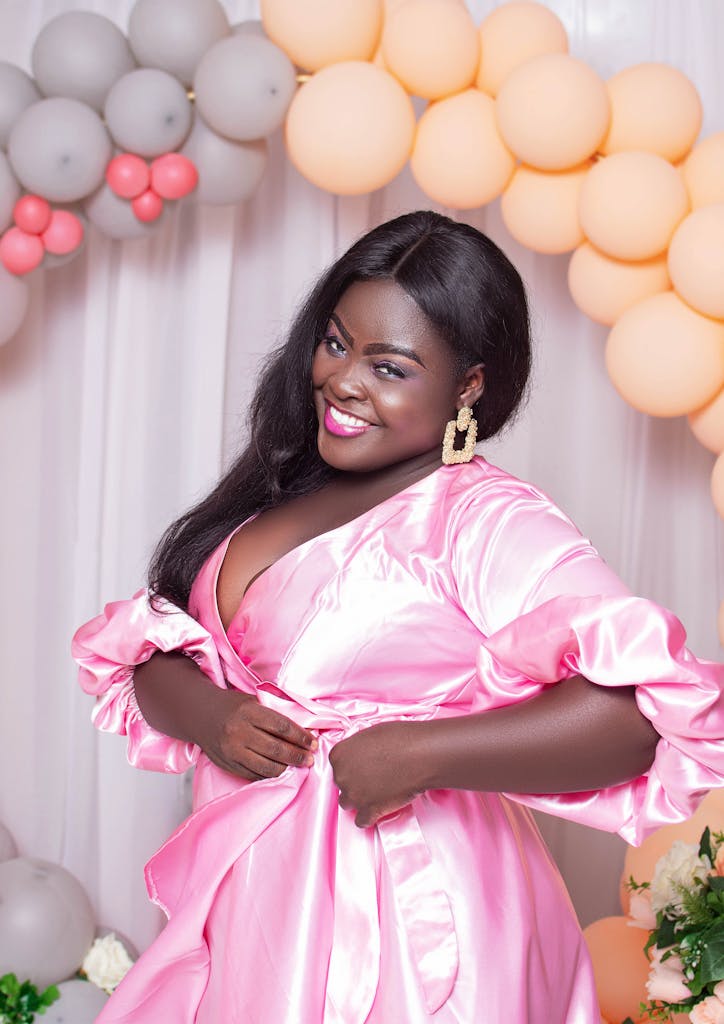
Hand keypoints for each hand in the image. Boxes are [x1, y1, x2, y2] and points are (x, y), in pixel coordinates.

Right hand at [198, 688, 317, 780]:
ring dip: (286, 768)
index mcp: (248, 712)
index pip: (281, 727)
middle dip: (297, 756)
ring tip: (299, 767)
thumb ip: (274, 713)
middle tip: (311, 759)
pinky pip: (254, 774)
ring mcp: (232, 750)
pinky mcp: (228, 764)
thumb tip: (302, 728)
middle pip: (276, 748)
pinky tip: (281, 772)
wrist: (201, 715)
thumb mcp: (252, 701)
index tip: (313, 743)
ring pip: (265, 765)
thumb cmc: (232, 706)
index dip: (301, 736)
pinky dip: (270, 774)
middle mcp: (239, 732)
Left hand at [328, 721, 427, 827]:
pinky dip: (370, 816)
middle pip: (341, 784)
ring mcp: (354, 795)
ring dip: (359, 799)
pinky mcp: (369, 811)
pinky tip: (380, 807)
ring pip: (347, 803)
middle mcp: (341, 776)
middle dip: (355, 782)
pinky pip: (361, 821)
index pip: (337, 765)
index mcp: (338, 755)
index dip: (351, 766)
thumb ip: (356, 749)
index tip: (364, 766)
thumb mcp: (369, 734)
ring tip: (376, 792)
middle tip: (374, 777)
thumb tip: (358, 757)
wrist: (420, 755)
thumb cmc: (399, 738)